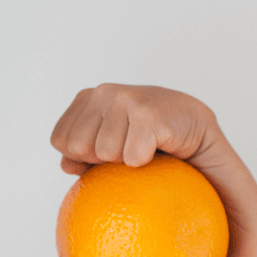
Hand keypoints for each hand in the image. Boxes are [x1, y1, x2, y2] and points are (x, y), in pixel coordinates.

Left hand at [49, 84, 221, 174]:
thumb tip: (65, 164)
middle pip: (78, 147)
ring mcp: (126, 99)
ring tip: (145, 145)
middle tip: (129, 147)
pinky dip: (146, 163)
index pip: (59, 140)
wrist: (197, 130)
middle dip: (101, 159)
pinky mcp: (149, 114)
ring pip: (104, 153)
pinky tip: (160, 147)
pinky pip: (132, 158)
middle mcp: (104, 92)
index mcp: (88, 97)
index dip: (82, 155)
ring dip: (126, 161)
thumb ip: (82, 155)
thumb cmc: (152, 140)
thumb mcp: (110, 147)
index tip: (109, 148)